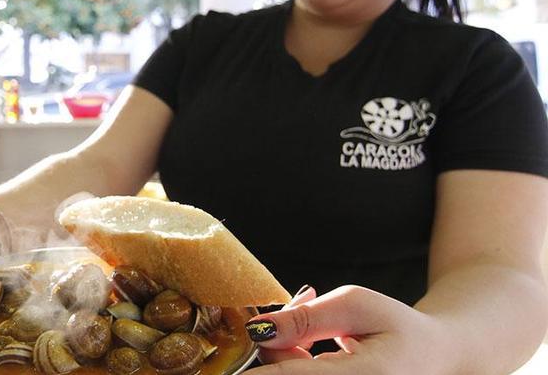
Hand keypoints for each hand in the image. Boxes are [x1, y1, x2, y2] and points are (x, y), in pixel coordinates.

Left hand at [243, 285, 445, 373]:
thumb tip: (258, 329)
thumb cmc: (398, 326)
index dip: (261, 371)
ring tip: (321, 326)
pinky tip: (313, 345)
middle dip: (278, 340)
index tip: (235, 364)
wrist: (434, 356)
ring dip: (287, 351)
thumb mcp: (355, 305)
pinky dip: (295, 363)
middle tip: (302, 301)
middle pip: (285, 373)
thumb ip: (305, 317)